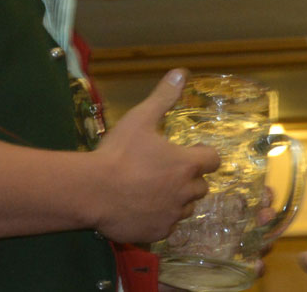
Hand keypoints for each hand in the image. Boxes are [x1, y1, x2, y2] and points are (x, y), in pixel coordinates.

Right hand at [90, 68, 220, 243]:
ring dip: (176, 198)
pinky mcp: (158, 233)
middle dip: (189, 178)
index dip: (203, 154)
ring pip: (186, 207)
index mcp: (186, 164)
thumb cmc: (118, 153)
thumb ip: (163, 97)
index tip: (189, 151)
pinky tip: (140, 207)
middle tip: (164, 170)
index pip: (213, 160)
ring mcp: (172, 216)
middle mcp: (186, 192)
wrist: (93, 191)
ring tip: (152, 189)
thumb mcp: (140, 119)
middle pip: (201, 186)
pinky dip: (159, 217)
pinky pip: (167, 225)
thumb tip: (181, 73)